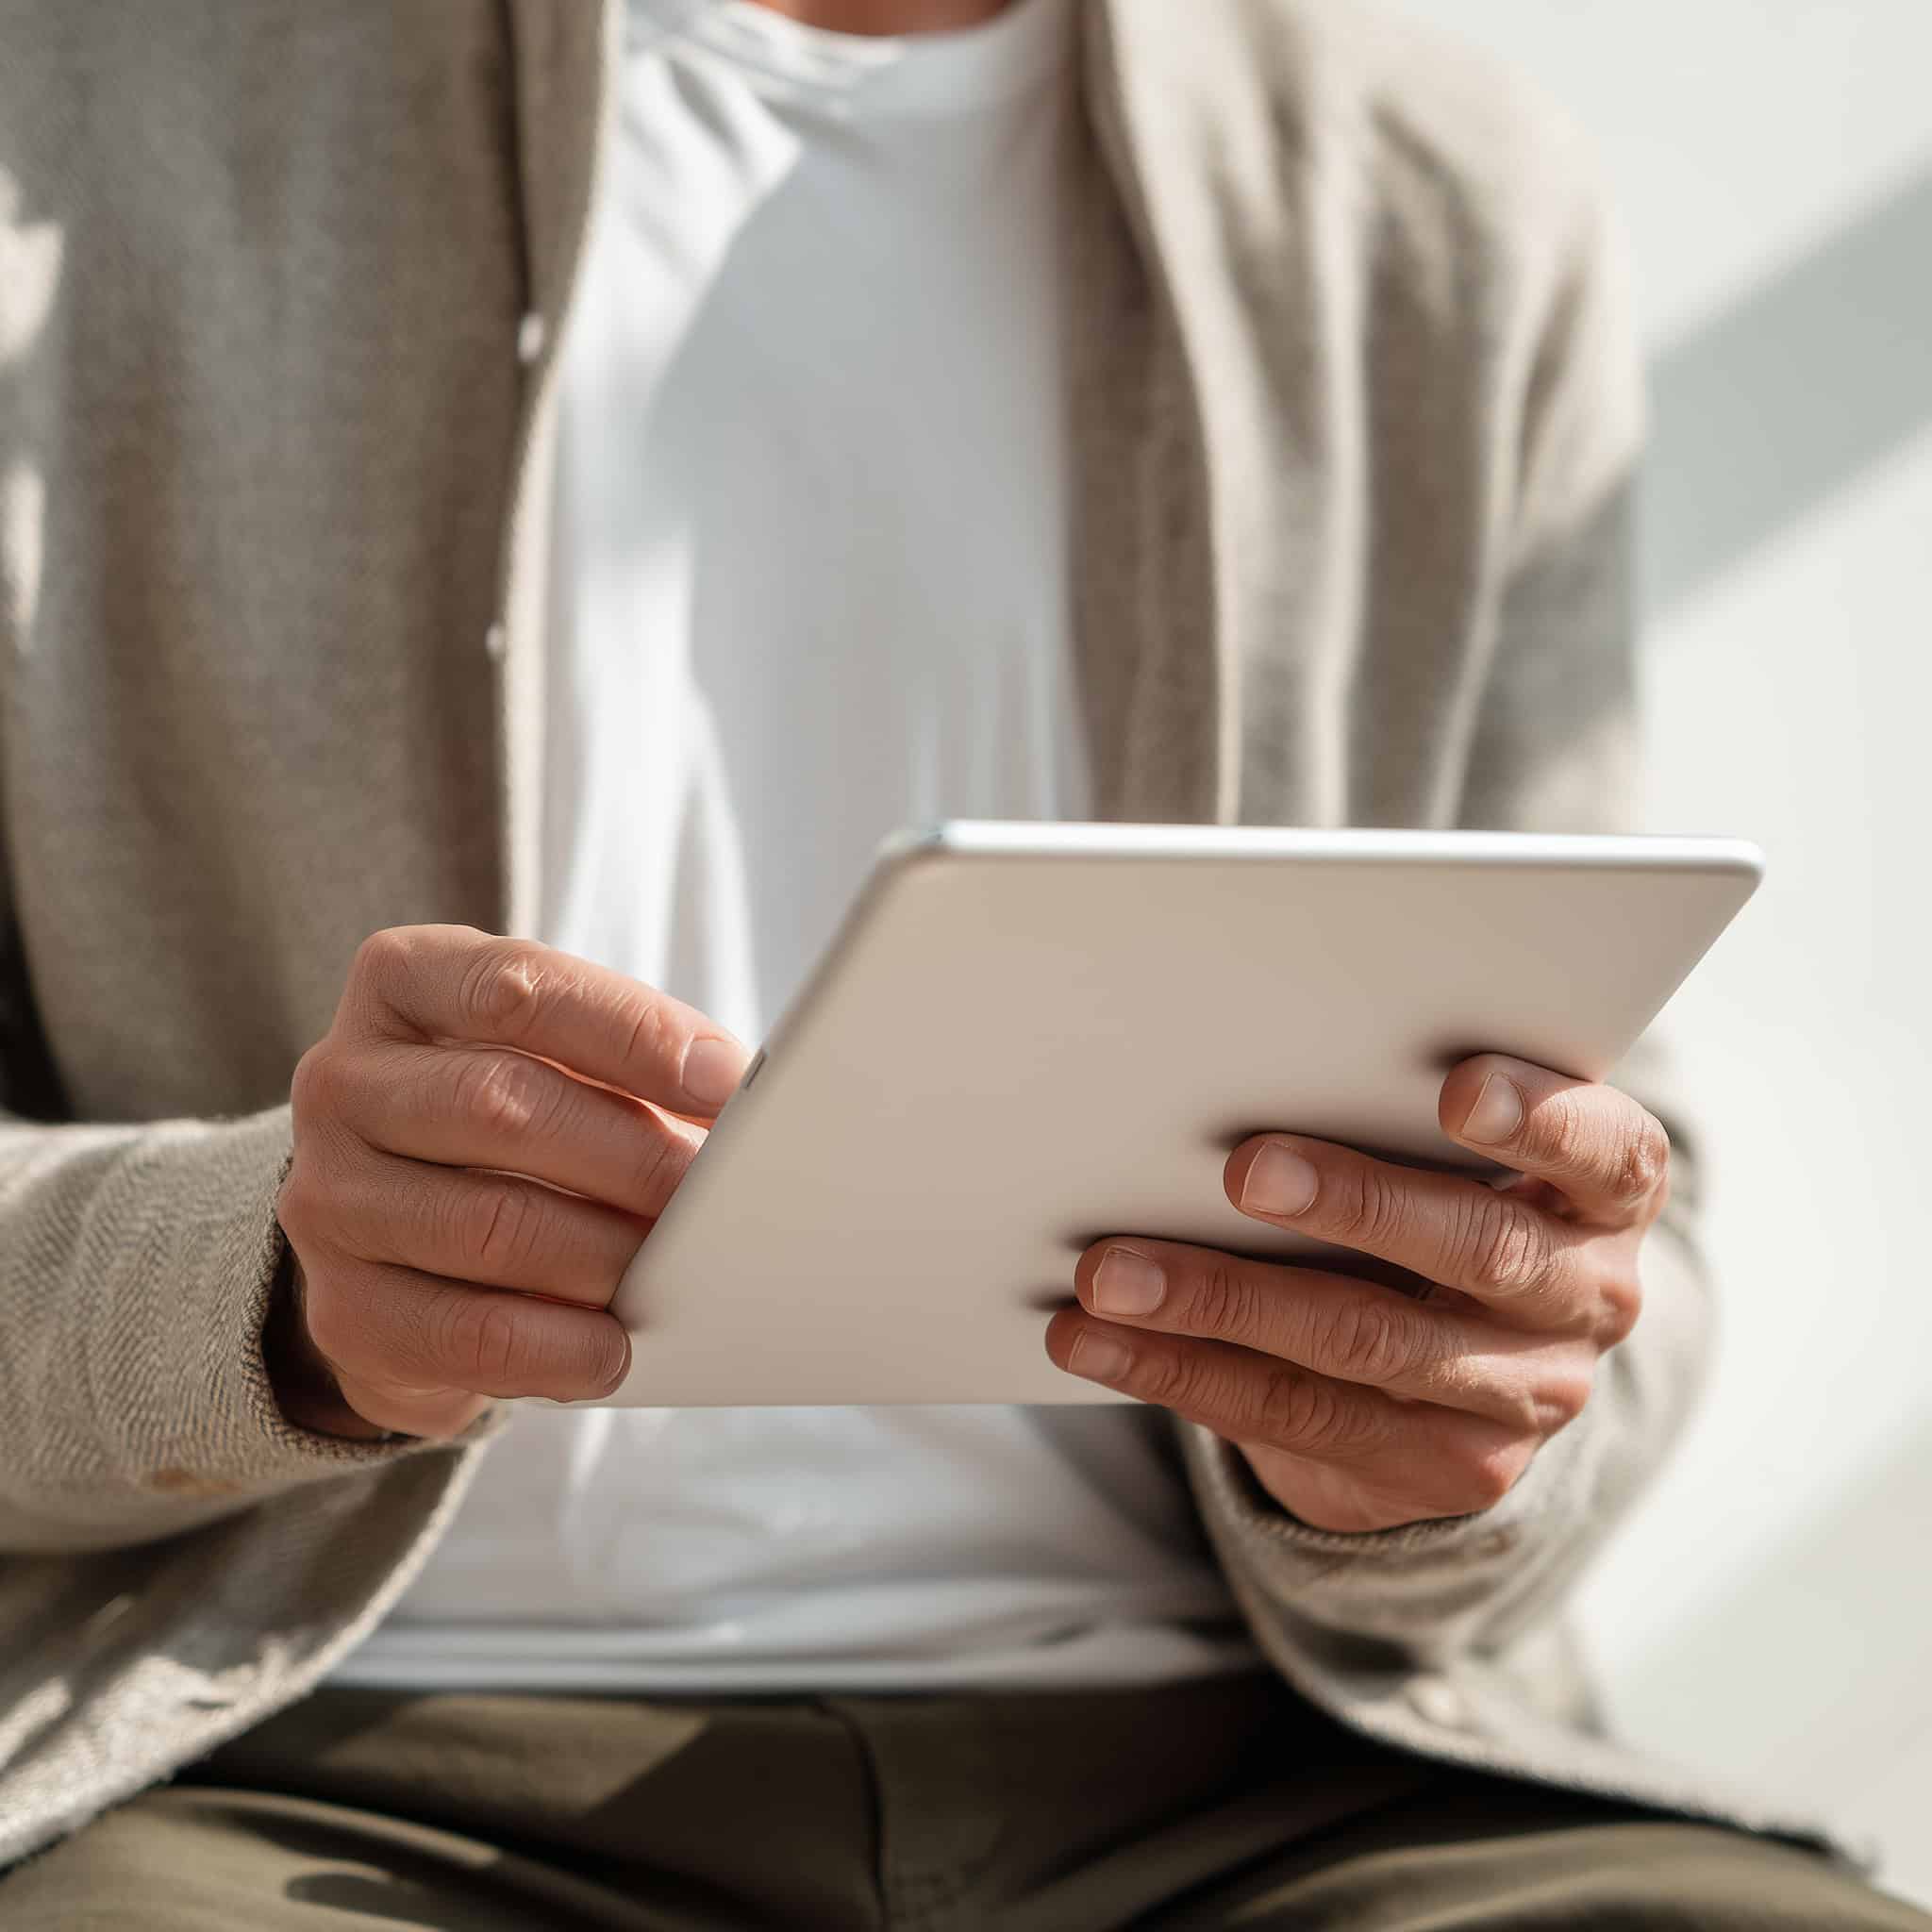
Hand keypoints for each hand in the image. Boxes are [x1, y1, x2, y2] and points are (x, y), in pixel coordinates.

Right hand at [272, 926, 747, 1439]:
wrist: (407, 1244)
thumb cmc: (518, 1125)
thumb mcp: (562, 1058)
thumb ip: (634, 1056)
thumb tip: (736, 1093)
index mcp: (403, 984)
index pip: (518, 988)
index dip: (632, 1033)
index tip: (726, 1079)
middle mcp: (344, 1081)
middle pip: (499, 1104)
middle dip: (631, 1153)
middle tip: (715, 1190)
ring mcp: (328, 1197)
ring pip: (487, 1224)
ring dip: (606, 1253)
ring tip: (679, 1267)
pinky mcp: (344, 1309)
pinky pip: (465, 1333)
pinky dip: (560, 1346)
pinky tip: (618, 1348)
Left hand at [1045, 1054, 1666, 1532]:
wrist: (1475, 1364)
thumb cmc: (1438, 1196)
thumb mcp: (1452, 1149)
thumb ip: (1391, 1104)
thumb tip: (1225, 1054)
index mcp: (1606, 1192)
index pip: (1606, 1150)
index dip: (1539, 1121)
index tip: (1457, 1088)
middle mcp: (1588, 1295)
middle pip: (1479, 1250)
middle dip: (1353, 1205)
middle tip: (1243, 1170)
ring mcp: (1526, 1395)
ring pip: (1368, 1344)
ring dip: (1221, 1304)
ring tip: (1111, 1275)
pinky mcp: (1449, 1471)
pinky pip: (1303, 1419)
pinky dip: (1185, 1372)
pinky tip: (1102, 1342)